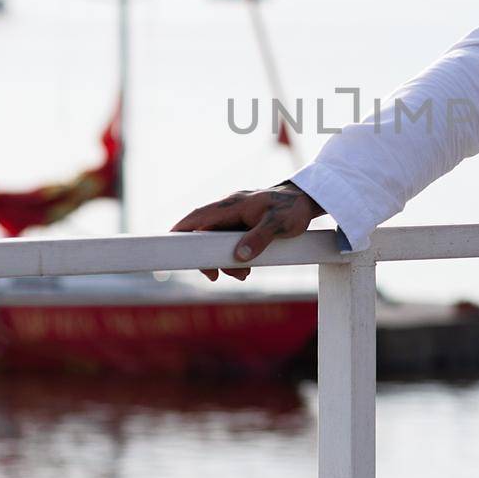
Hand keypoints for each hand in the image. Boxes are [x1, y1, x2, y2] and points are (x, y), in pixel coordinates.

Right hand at [171, 181, 323, 279]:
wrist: (309, 200)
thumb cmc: (293, 208)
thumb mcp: (279, 225)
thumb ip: (259, 239)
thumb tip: (239, 257)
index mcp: (233, 204)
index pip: (198, 217)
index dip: (181, 230)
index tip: (169, 244)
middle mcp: (231, 209)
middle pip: (205, 233)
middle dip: (207, 256)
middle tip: (215, 276)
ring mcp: (237, 217)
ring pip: (218, 241)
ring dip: (224, 260)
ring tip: (242, 275)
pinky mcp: (245, 225)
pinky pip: (231, 242)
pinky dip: (235, 257)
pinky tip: (246, 269)